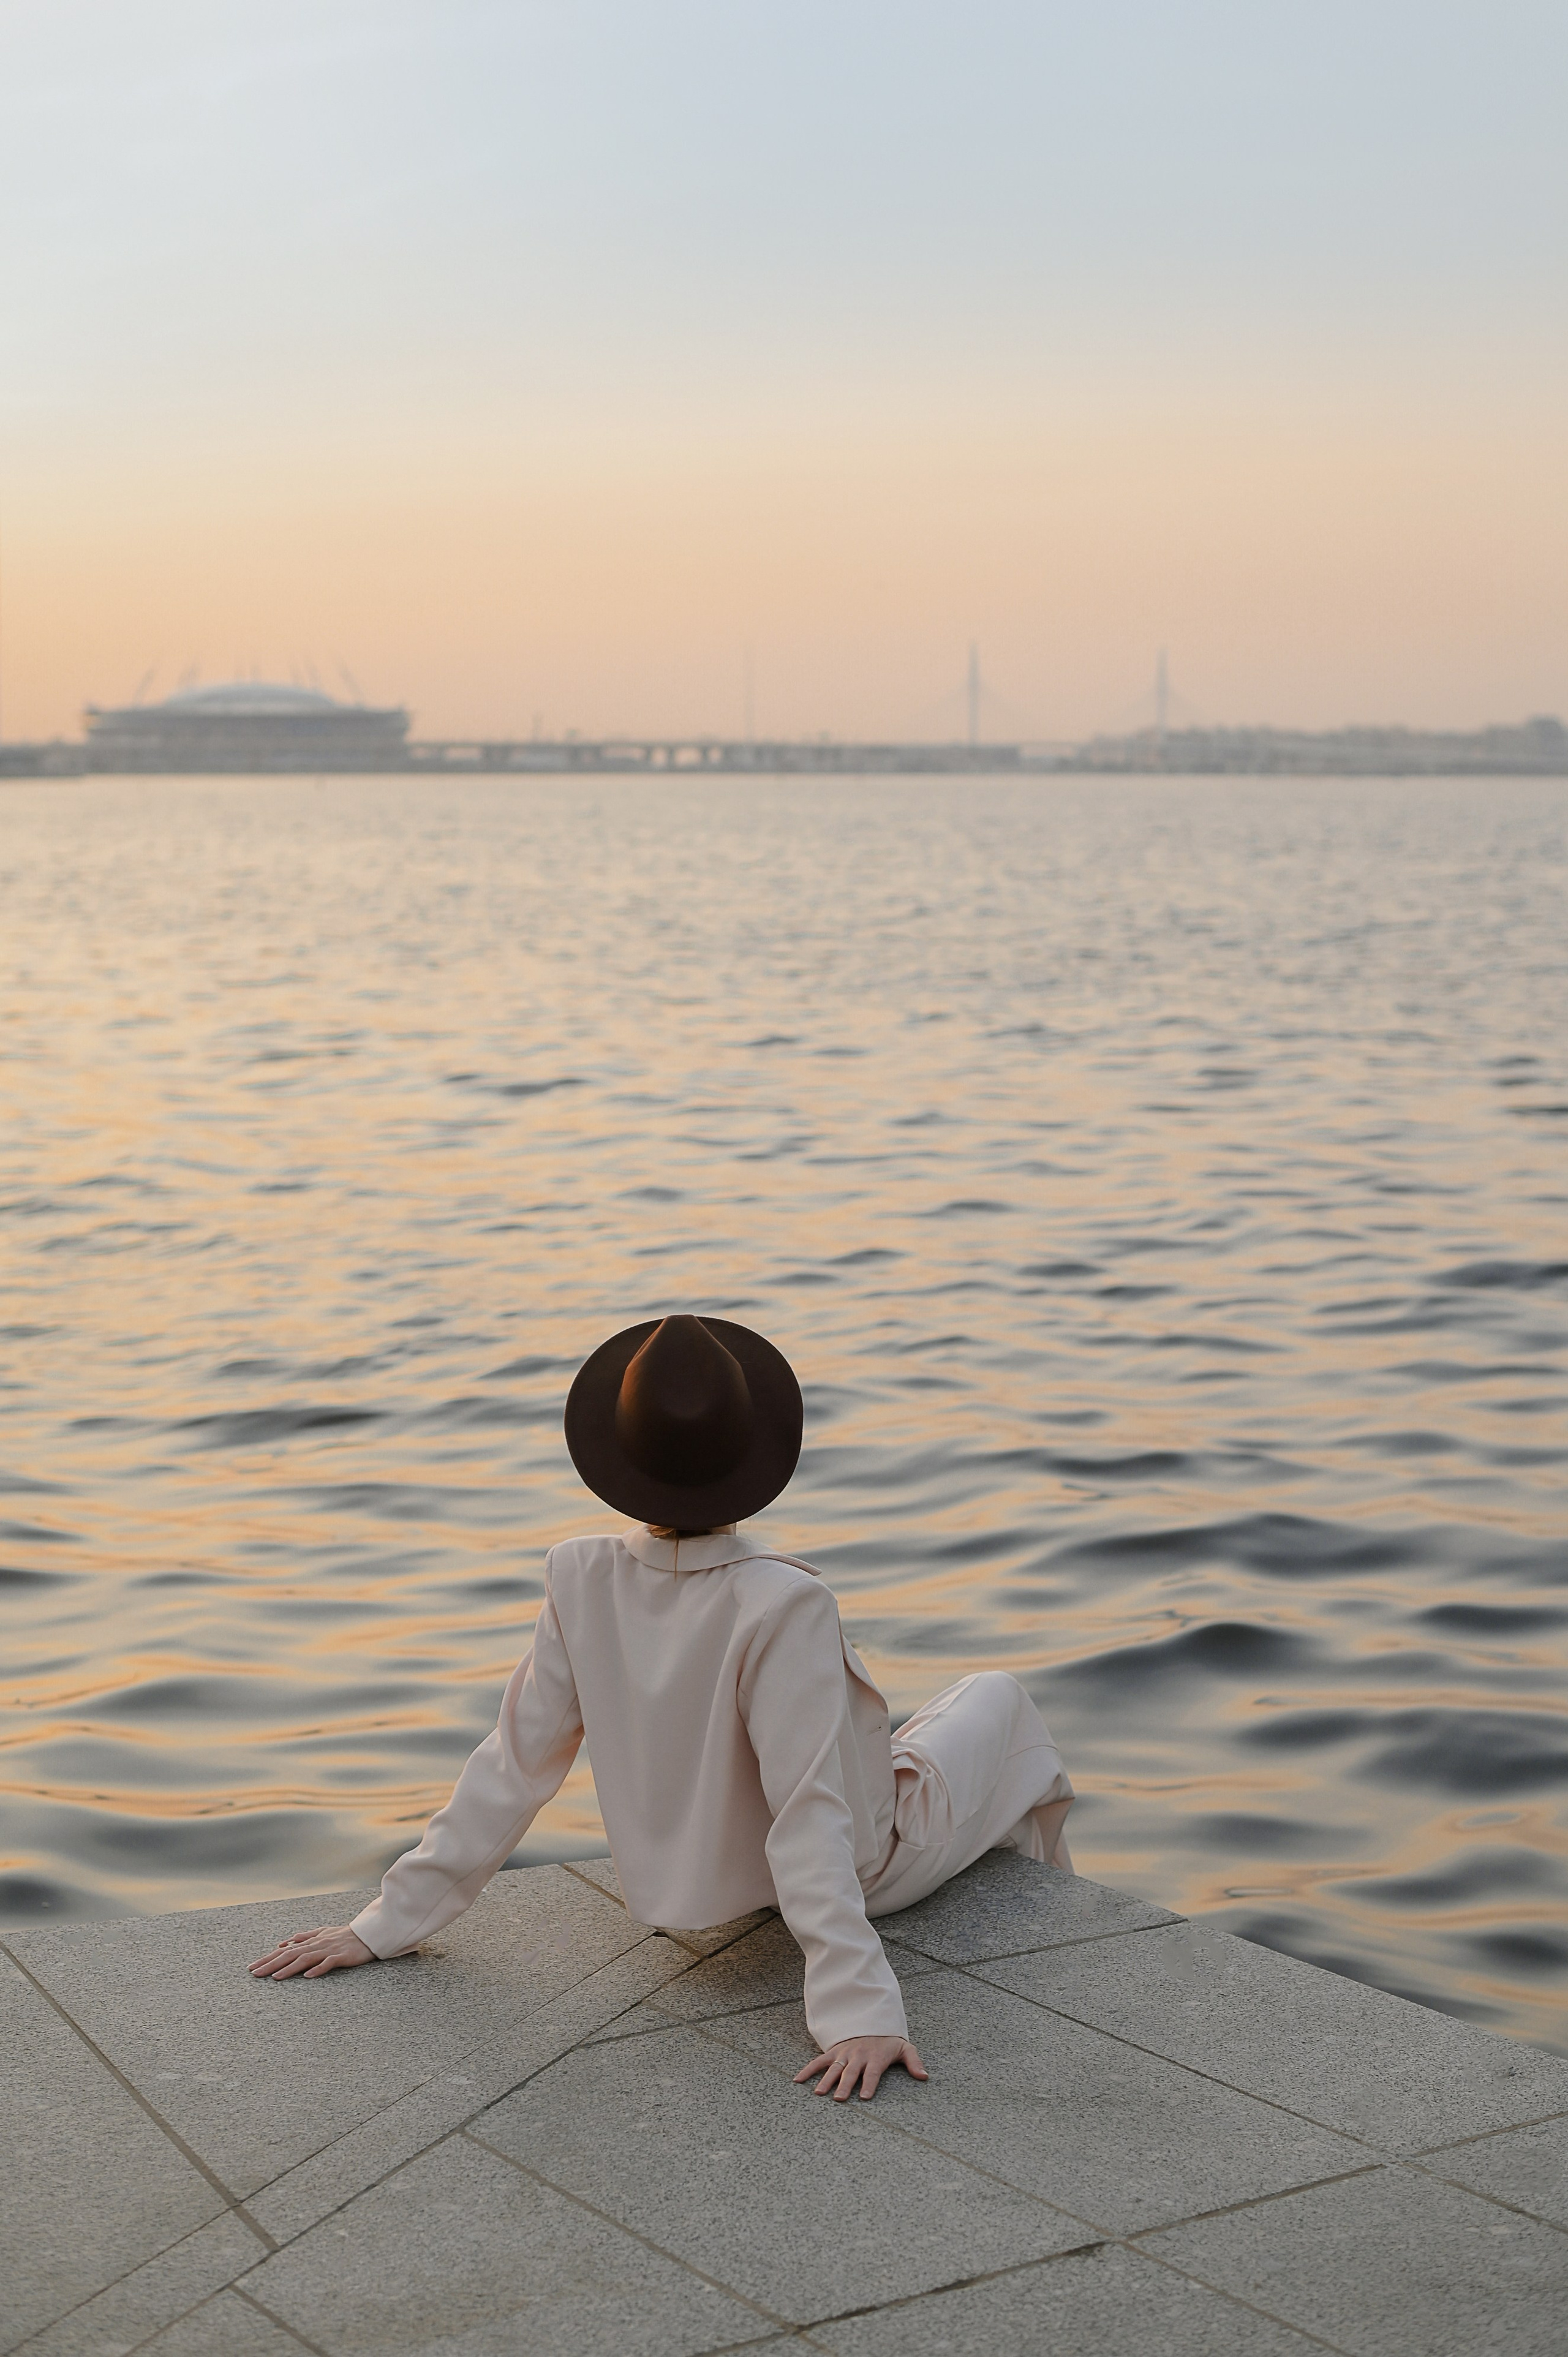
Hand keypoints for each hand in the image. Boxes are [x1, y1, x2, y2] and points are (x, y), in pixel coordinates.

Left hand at [249, 1924, 374, 1979]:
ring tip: (275, 1977)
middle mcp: (316, 1944)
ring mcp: (328, 1950)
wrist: (367, 1933)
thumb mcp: (322, 1933)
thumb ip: (304, 1937)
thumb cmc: (344, 1935)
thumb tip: (284, 1942)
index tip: (252, 1967)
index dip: (268, 1958)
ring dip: (289, 1968)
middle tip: (254, 1973)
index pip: (284, 1950)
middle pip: (290, 1954)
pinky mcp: (341, 1956)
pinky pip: (328, 1963)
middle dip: (271, 1964)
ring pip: (305, 1958)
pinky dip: (318, 1969)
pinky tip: (307, 1976)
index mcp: (310, 1940)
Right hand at [794, 2036, 927, 2101]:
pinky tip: (798, 2081)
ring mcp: (845, 2053)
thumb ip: (914, 2062)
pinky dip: (808, 2070)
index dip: (870, 2084)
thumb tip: (924, 2076)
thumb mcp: (905, 2048)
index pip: (873, 2072)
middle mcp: (859, 2055)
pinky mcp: (834, 2052)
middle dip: (845, 2086)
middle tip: (840, 2099)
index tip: (866, 2097)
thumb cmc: (889, 2041)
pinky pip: (820, 2061)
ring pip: (835, 2068)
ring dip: (826, 2081)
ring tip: (819, 2094)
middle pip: (851, 2072)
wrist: (872, 2021)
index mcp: (876, 2057)